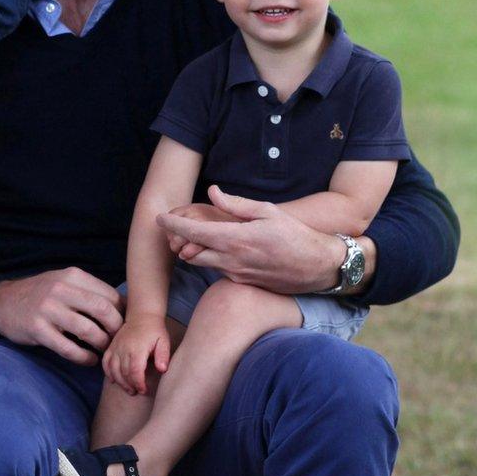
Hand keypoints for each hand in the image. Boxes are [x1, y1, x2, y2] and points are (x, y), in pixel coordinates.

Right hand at [0, 267, 122, 365]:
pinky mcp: (38, 329)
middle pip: (102, 310)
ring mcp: (48, 309)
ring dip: (101, 344)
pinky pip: (68, 348)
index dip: (123, 313)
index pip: (109, 294)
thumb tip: (125, 307)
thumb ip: (89, 291)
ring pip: (87, 330)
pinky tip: (90, 360)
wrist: (4, 302)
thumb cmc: (42, 294)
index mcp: (72, 276)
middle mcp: (61, 289)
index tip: (127, 326)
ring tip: (104, 351)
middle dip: (116, 329)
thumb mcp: (64, 283)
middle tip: (119, 341)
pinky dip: (83, 357)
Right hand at [103, 314, 169, 396]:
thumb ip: (163, 356)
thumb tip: (162, 369)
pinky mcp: (111, 347)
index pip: (135, 371)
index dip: (138, 383)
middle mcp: (124, 348)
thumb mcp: (164, 341)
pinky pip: (105, 362)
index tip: (144, 390)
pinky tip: (114, 380)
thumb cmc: (155, 331)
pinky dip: (108, 373)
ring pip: (113, 370)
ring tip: (129, 389)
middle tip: (137, 391)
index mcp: (137, 348)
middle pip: (124, 373)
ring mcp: (116, 347)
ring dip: (120, 382)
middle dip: (130, 385)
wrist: (142, 316)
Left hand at [157, 184, 342, 293]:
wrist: (317, 267)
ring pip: (202, 262)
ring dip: (193, 250)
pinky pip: (218, 269)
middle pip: (190, 251)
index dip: (173, 225)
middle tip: (174, 226)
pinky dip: (211, 258)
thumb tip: (212, 192)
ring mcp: (236, 274)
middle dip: (178, 240)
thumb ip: (235, 204)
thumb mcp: (267, 211)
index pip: (194, 232)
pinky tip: (218, 247)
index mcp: (236, 239)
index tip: (159, 217)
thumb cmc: (295, 234)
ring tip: (193, 235)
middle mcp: (232, 260)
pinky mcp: (242, 282)